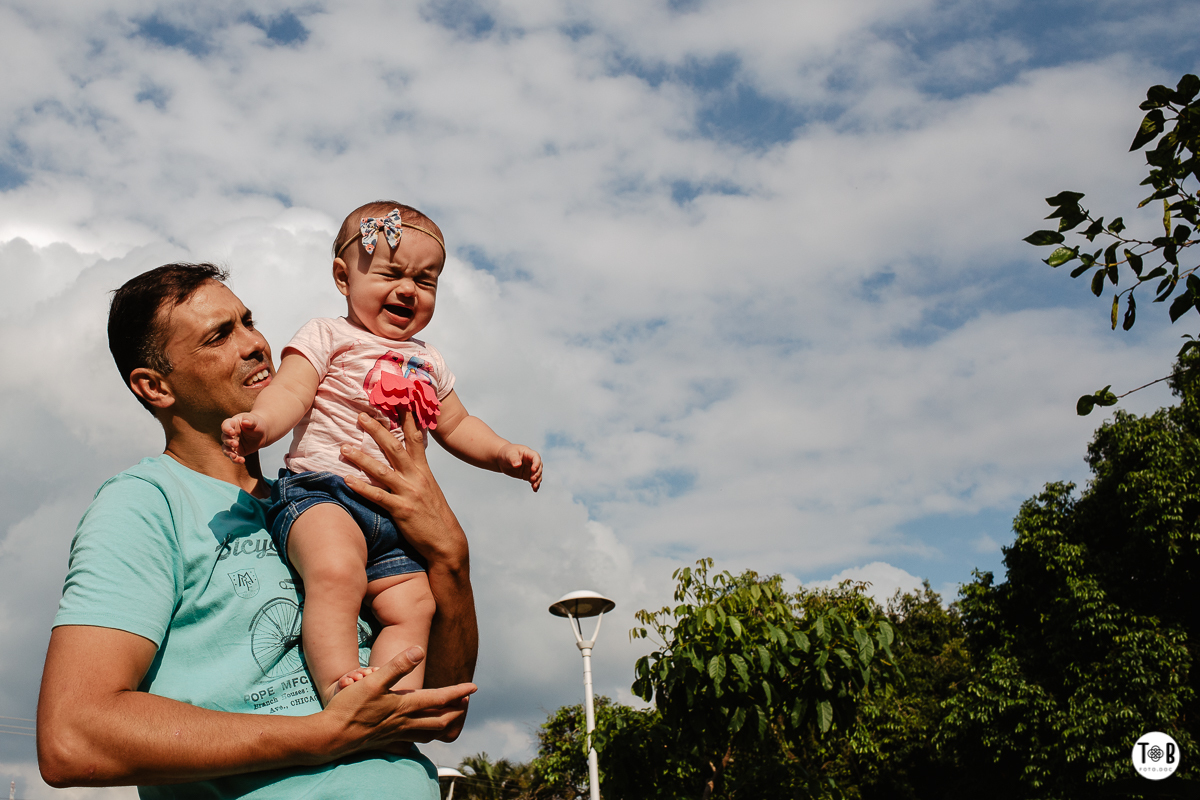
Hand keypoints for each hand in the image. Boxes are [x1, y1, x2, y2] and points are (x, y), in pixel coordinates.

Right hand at [220, 413, 268, 463]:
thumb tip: (245, 421)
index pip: (225, 425)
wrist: (262, 433)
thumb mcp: (255, 420)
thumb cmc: (257, 424)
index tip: (232, 432)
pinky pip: (233, 457)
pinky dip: (236, 460)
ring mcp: (232, 443)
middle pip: (224, 438)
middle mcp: (230, 434)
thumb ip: (250, 420)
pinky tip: (242, 461)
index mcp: (232, 423)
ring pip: (226, 449)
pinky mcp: (237, 451)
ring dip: (229, 453)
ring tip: (234, 456)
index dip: (227, 429)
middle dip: (229, 442)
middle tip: (235, 444)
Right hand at [323, 646, 475, 754]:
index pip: (439, 698)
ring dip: (441, 725)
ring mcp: (395, 735)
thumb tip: (419, 650)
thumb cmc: (350, 707)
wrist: (331, 736)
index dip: (457, 692)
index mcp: (405, 705)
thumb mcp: (373, 681)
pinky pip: (409, 743)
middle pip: (439, 720)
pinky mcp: (385, 742)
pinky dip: (419, 739)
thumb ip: (397, 666)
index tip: (473, 687)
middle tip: (464, 702)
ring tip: (448, 719)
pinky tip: (416, 737)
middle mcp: (404, 722)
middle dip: (455, 711)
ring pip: (426, 733)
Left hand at [341, 411, 477, 690]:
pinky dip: (362, 487)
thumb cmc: (434, 517)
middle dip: (377, 430)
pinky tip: (347, 480)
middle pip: (394, 447)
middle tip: (360, 416)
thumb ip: (416, 474)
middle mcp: (417, 477)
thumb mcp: (428, 490)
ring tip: (343, 447)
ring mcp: (409, 493)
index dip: (407, 419)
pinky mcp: (401, 510)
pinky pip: (378, 496)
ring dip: (361, 457)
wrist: (446, 543)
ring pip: (381, 470)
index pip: (415, 438)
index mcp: (424, 471)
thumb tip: (403, 462)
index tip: (399, 401)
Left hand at [497, 444, 541, 491]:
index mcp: (528, 453)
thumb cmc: (506, 453)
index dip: (536, 463)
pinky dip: (535, 485)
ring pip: (537, 475)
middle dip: (537, 473)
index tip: (533, 470)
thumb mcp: (509, 455)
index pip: (536, 457)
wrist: (502, 460)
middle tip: (532, 479)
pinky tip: (535, 489)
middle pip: (539, 467)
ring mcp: (530, 468)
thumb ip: (514, 459)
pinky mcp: (527, 475)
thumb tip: (518, 464)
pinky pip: (533, 480)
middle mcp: (531, 461)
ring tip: (534, 486)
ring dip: (537, 480)